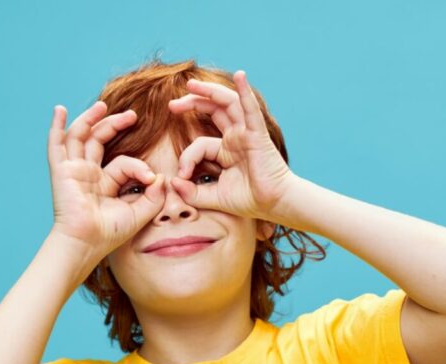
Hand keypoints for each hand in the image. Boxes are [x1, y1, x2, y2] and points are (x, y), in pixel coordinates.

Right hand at [47, 101, 166, 253]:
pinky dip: (57, 126)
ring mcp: (73, 171)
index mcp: (104, 183)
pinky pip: (55, 145)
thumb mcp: (140, 213)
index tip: (150, 177)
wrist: (87, 243)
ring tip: (103, 105)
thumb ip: (154, 196)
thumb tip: (161, 177)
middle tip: (133, 115)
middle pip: (99, 139)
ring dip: (90, 118)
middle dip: (114, 124)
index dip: (138, 166)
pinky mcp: (61, 171)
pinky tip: (59, 109)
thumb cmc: (110, 233)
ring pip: (80, 136)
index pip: (122, 162)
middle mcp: (87, 174)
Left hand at [167, 70, 296, 221]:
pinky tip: (240, 76)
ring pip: (228, 103)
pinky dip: (246, 92)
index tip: (182, 176)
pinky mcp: (258, 135)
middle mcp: (236, 138)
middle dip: (192, 102)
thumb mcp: (213, 197)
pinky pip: (251, 110)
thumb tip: (173, 182)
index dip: (186, 157)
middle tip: (172, 104)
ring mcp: (247, 134)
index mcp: (226, 151)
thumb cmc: (249, 201)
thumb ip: (192, 192)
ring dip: (210, 91)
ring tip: (190, 85)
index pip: (199, 143)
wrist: (274, 205)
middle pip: (213, 110)